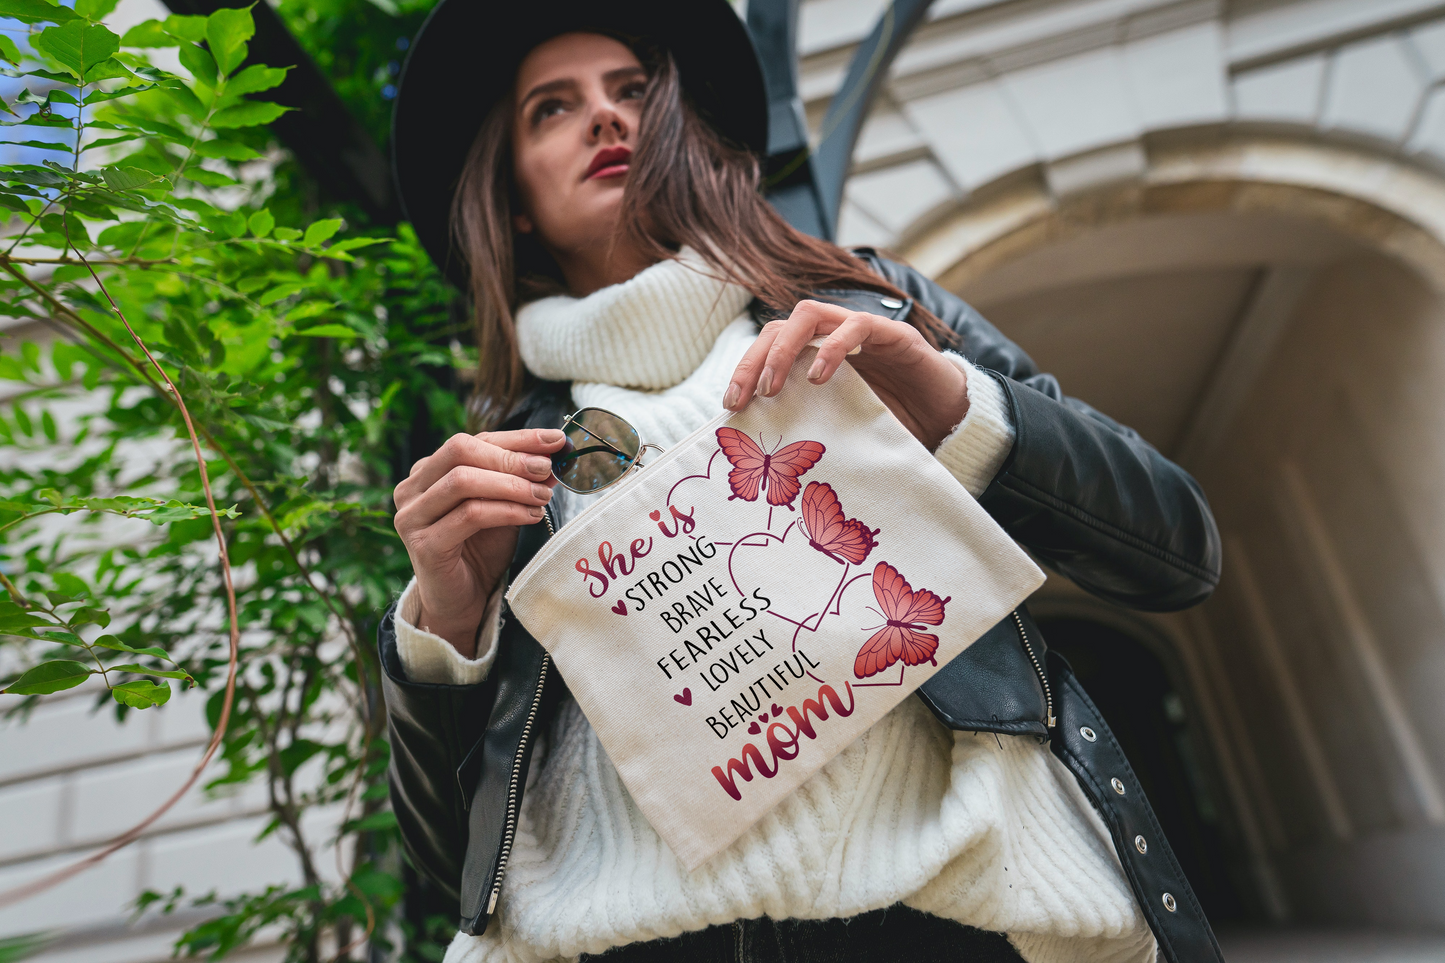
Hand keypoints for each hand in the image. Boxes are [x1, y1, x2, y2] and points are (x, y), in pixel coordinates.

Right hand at [393, 429, 564, 655]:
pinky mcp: (422, 544)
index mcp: (428, 471)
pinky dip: (506, 511)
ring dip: (511, 485)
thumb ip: (522, 479)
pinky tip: (530, 515)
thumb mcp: (505, 505)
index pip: (473, 440)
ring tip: (542, 496)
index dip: (516, 438)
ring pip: (463, 481)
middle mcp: (412, 488)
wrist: (462, 600)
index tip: (554, 440)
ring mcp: (412, 516)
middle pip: (460, 451)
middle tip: (546, 469)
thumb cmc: (481, 549)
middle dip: (510, 457)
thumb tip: (554, 454)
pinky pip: (469, 515)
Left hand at [723, 301, 967, 449]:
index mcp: (817, 356)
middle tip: (744, 398)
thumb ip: (809, 425)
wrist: (949, 421)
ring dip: (783, 349)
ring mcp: (862, 330)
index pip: (769, 346)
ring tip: (775, 387)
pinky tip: (819, 377)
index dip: (745, 370)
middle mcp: (834, 337)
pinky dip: (832, 347)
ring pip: (808, 314)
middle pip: (779, 327)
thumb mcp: (840, 427)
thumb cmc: (894, 424)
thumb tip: (760, 461)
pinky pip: (856, 325)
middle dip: (754, 360)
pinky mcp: (893, 333)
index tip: (730, 405)